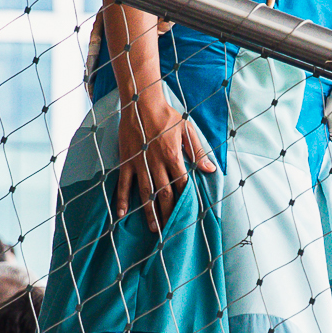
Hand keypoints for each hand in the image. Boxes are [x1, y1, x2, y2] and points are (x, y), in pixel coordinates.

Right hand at [114, 81, 215, 232]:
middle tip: (170, 230)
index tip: (188, 215)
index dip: (185, 201)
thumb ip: (197, 151)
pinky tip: (121, 213)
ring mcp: (140, 164)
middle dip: (168, 213)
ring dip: (149, 211)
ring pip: (146, 192)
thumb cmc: (167, 115)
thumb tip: (210, 169)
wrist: (142, 102)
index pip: (182, 184)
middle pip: (165, 194)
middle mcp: (157, 163)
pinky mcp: (127, 161)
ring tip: (153, 228)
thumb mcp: (187, 130)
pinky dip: (122, 198)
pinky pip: (123, 183)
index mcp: (173, 156)